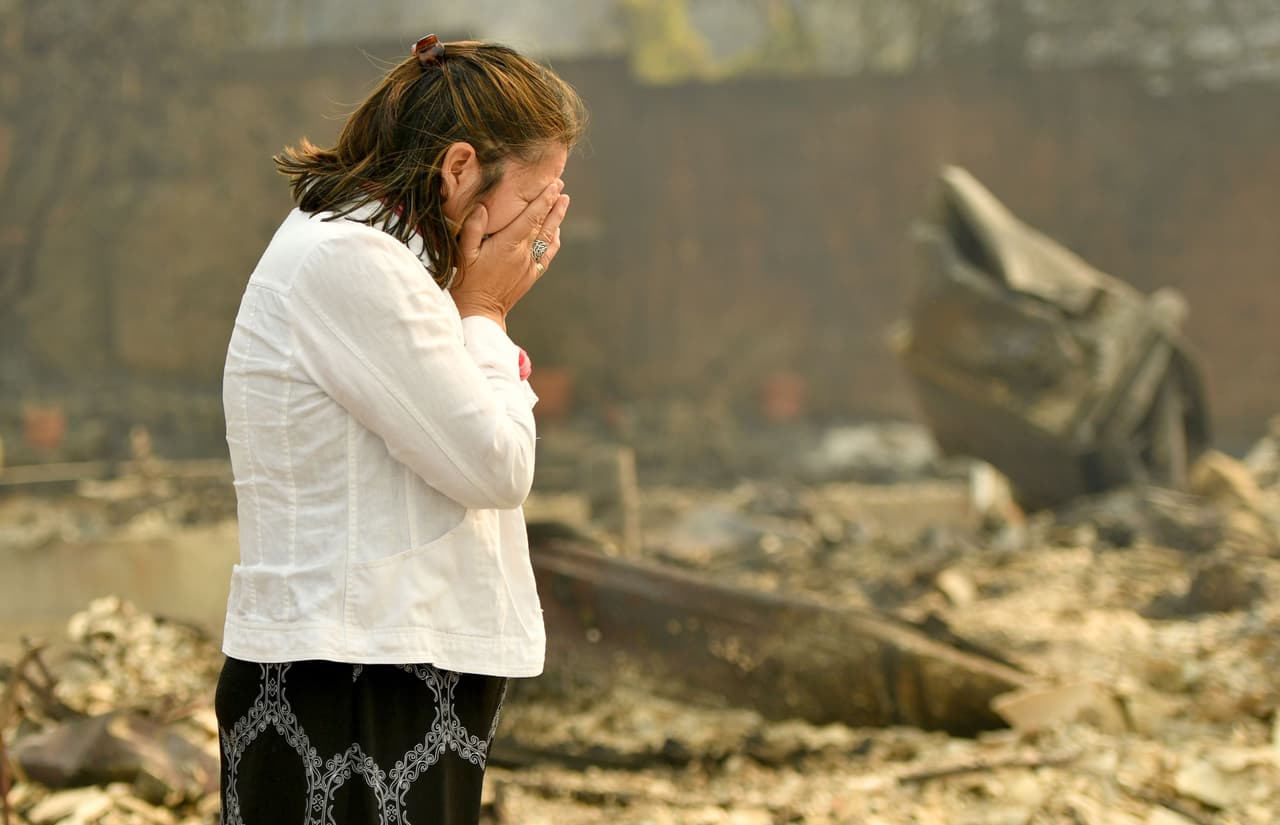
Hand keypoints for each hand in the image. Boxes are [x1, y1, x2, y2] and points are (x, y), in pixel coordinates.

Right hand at [451, 180, 569, 329]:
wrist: (479, 312)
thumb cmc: (467, 282)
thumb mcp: (464, 254)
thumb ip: (473, 229)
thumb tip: (483, 207)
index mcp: (507, 245)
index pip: (531, 217)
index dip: (544, 200)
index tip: (553, 185)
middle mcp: (523, 253)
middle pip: (543, 224)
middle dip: (553, 203)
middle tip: (561, 185)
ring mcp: (529, 265)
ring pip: (548, 238)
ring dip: (557, 219)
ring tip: (563, 201)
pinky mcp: (531, 275)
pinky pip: (547, 254)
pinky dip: (554, 240)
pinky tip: (556, 231)